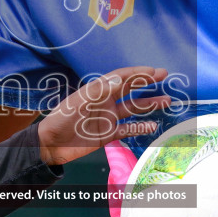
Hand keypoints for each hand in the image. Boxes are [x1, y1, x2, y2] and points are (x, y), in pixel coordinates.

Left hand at [38, 66, 172, 165]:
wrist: (51, 145)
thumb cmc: (61, 120)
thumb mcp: (78, 104)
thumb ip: (98, 92)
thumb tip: (119, 79)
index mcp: (97, 91)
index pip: (121, 78)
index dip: (137, 73)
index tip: (154, 71)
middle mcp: (105, 102)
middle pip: (130, 89)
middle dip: (147, 82)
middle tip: (165, 75)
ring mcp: (108, 118)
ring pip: (133, 109)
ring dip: (149, 104)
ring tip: (166, 101)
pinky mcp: (108, 134)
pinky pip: (128, 129)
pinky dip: (140, 127)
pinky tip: (153, 126)